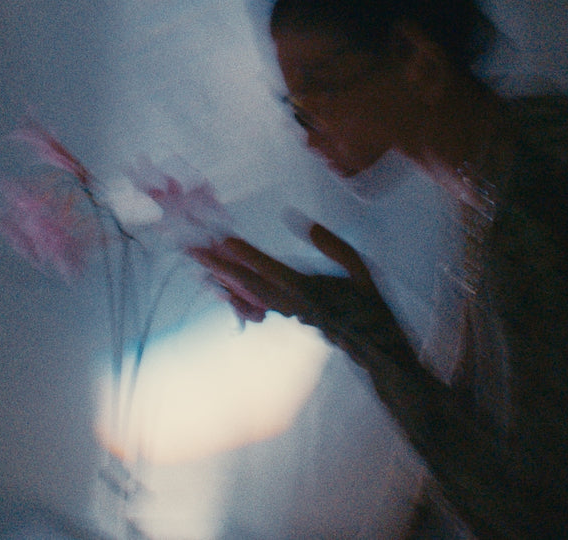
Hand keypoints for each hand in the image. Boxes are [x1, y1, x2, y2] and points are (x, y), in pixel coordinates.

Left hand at [188, 223, 376, 324]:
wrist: (371, 343)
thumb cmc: (367, 303)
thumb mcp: (360, 270)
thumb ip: (334, 247)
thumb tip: (307, 224)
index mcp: (309, 289)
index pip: (272, 269)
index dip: (248, 255)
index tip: (226, 242)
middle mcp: (292, 302)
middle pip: (250, 284)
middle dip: (222, 268)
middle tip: (197, 253)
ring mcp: (286, 312)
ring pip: (248, 295)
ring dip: (224, 280)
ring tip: (201, 266)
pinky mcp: (286, 316)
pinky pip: (255, 305)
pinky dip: (235, 295)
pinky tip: (221, 287)